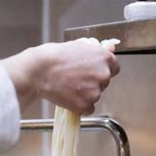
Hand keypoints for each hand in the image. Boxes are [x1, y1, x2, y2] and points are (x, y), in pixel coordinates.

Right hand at [2, 39, 119, 113]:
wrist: (41, 71)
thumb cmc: (56, 57)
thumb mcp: (79, 46)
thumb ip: (95, 51)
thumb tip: (107, 51)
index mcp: (104, 59)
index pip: (115, 68)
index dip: (103, 70)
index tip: (94, 73)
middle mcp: (103, 75)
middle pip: (104, 83)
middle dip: (93, 82)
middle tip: (77, 80)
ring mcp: (95, 92)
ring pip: (95, 96)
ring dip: (86, 95)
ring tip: (70, 88)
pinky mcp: (85, 106)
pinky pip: (88, 109)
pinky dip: (80, 107)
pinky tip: (70, 98)